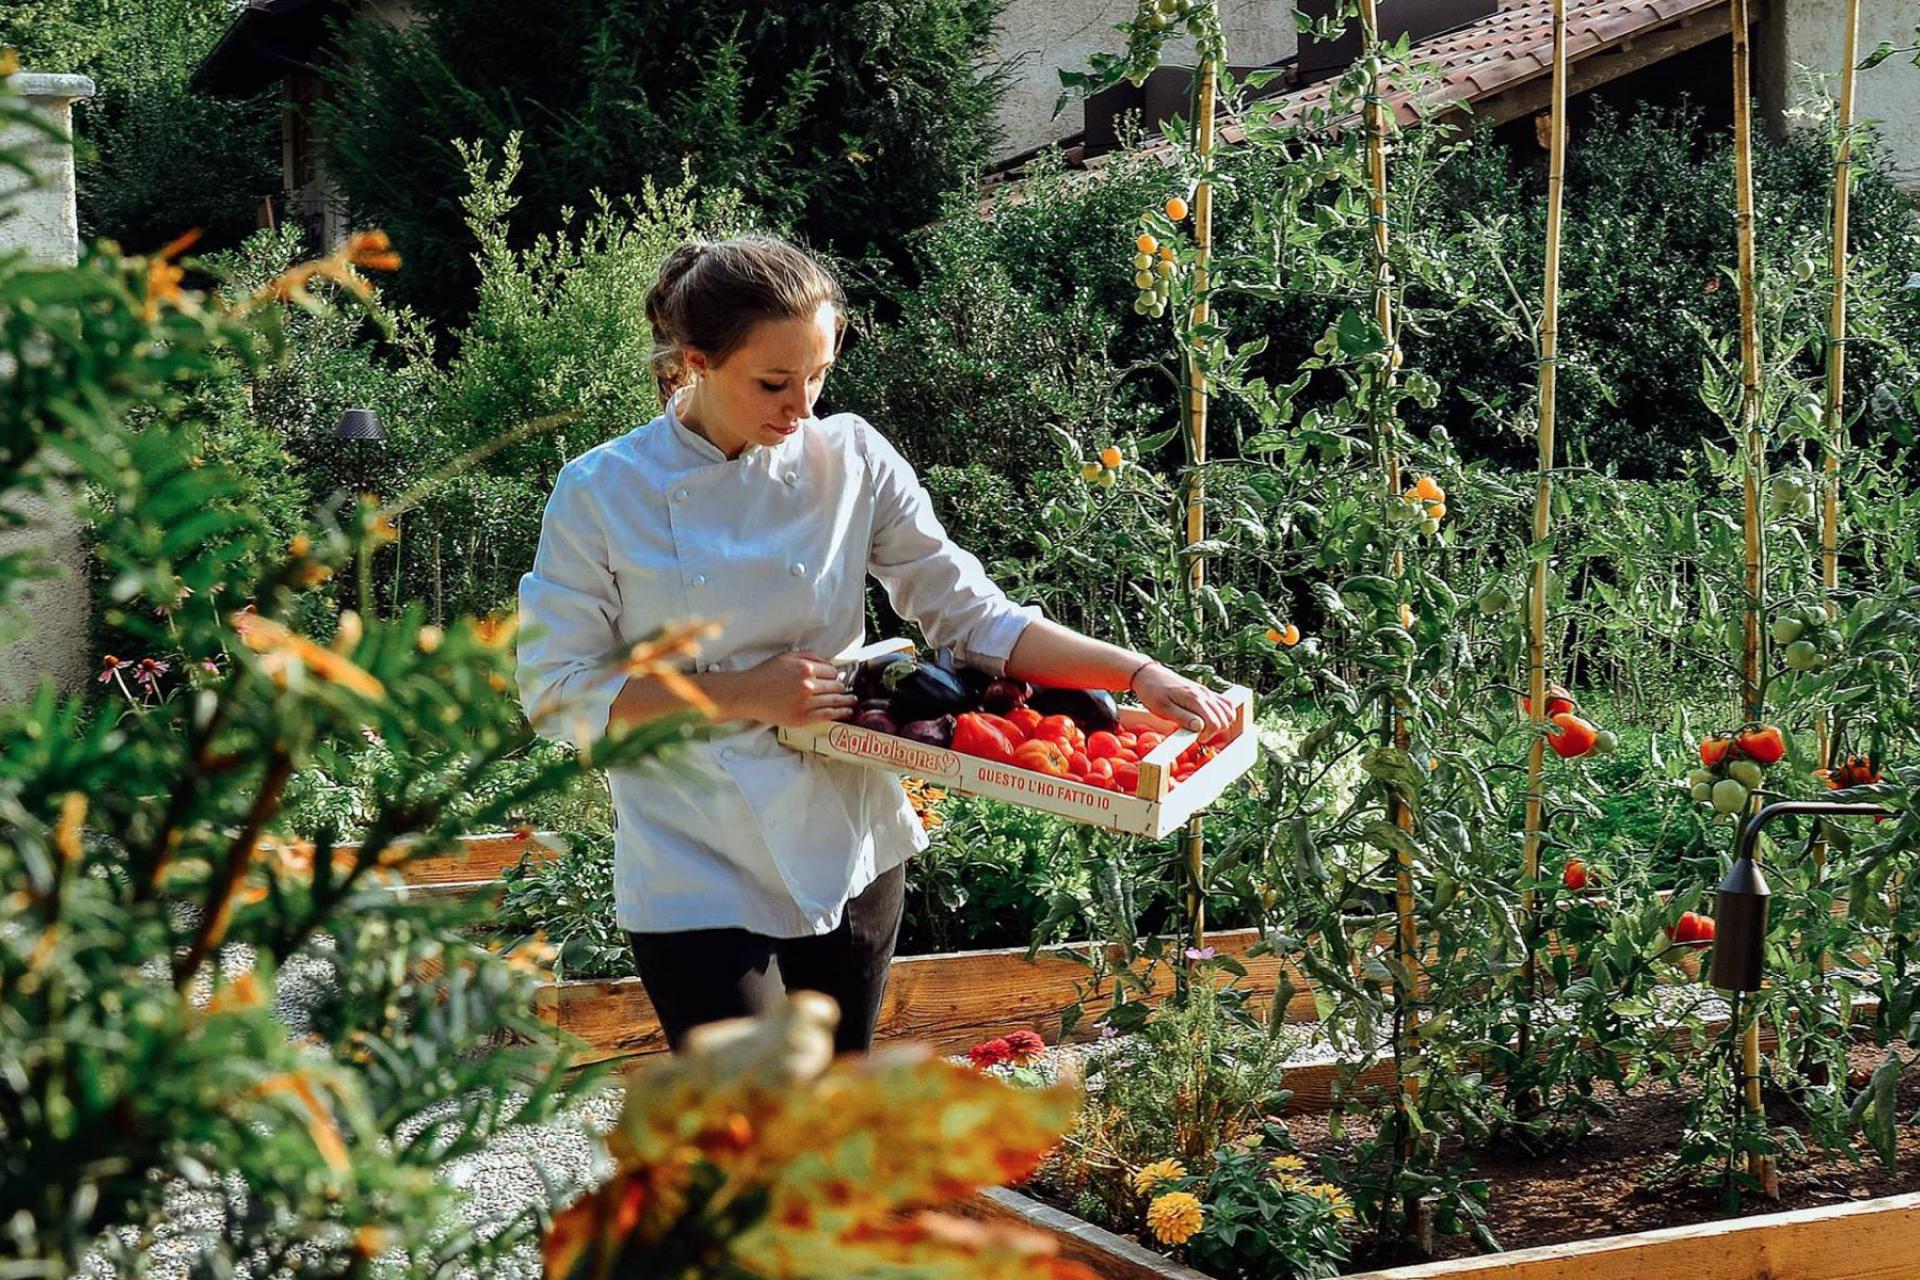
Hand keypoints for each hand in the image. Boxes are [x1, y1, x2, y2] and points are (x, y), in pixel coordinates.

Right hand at [718, 651, 856, 726]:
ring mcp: (806, 703)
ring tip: (852, 701)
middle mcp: (809, 685)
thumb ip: (809, 656)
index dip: (835, 675)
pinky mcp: (802, 717)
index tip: (836, 678)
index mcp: (806, 668)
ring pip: (834, 701)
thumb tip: (829, 663)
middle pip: (835, 686)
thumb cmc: (766, 673)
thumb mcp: (787, 656)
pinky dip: (839, 713)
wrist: (749, 693)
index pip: (832, 671)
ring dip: (846, 701)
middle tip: (846, 690)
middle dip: (841, 687)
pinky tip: (846, 712)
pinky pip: (826, 715)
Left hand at [1131, 663, 1235, 740]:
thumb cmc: (1152, 692)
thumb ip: (1183, 718)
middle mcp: (1204, 693)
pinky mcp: (1205, 690)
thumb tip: (1200, 728)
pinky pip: (1224, 702)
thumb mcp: (1163, 709)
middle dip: (1214, 731)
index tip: (1195, 738)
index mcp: (1194, 698)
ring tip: (1204, 727)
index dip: (1207, 735)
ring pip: (1228, 710)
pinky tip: (1211, 718)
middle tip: (1198, 734)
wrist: (1148, 674)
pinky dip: (1223, 713)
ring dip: (1221, 722)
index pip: (1214, 723)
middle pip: (1224, 718)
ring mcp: (1206, 691)